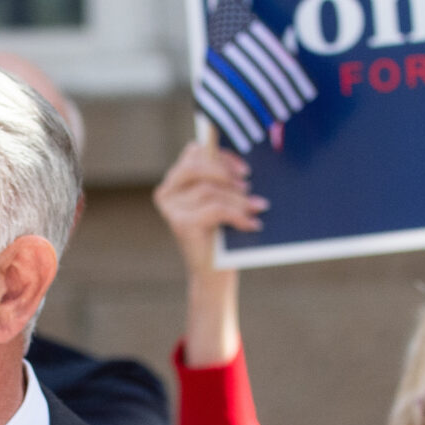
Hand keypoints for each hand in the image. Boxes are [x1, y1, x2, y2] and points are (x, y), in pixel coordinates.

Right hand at [152, 139, 263, 276]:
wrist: (212, 273)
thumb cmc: (221, 233)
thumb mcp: (221, 200)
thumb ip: (222, 179)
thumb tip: (243, 165)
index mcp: (175, 180)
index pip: (195, 152)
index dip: (222, 156)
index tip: (245, 170)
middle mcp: (167, 191)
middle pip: (198, 166)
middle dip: (227, 174)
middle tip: (248, 186)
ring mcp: (171, 208)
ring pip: (209, 190)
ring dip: (239, 199)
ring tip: (258, 207)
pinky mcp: (180, 224)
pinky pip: (214, 209)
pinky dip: (237, 215)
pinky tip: (251, 224)